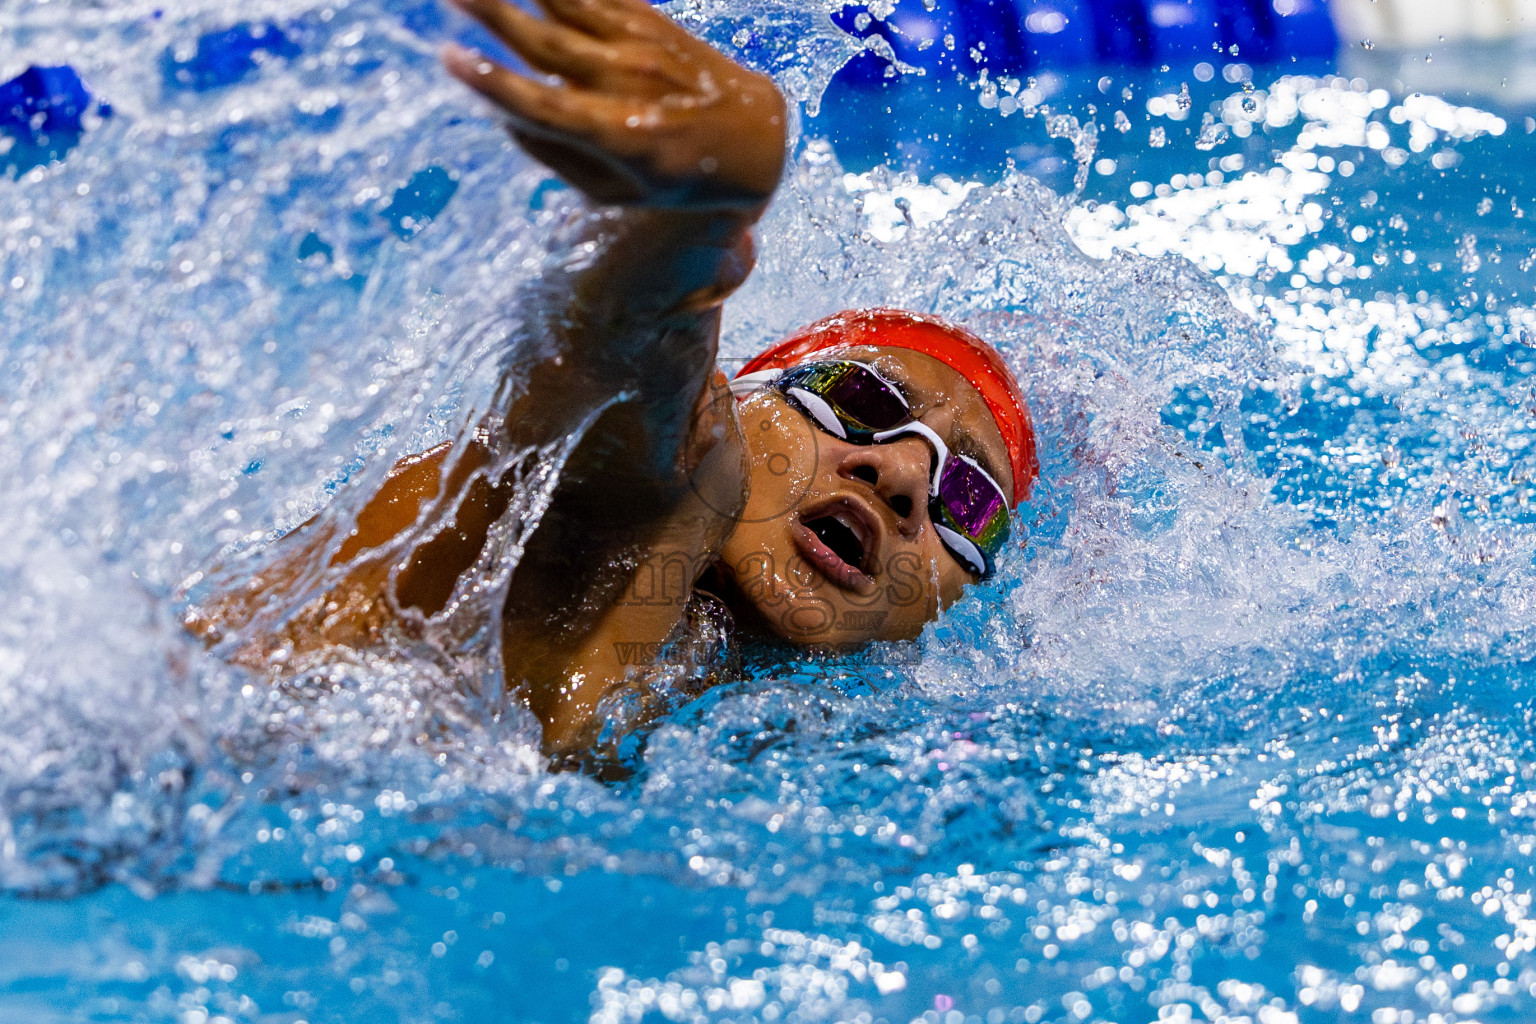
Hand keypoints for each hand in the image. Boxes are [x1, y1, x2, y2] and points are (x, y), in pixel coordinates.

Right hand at [443, 0, 786, 209]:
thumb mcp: (619, 193)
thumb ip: (558, 157)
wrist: (755, 138)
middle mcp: (627, 84)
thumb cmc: (678, 178)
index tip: (447, 57)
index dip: (493, 82)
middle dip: (490, 13)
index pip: (543, 105)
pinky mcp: (648, 21)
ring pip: (567, 2)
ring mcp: (640, 46)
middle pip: (544, 41)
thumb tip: (503, 116)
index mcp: (618, 136)